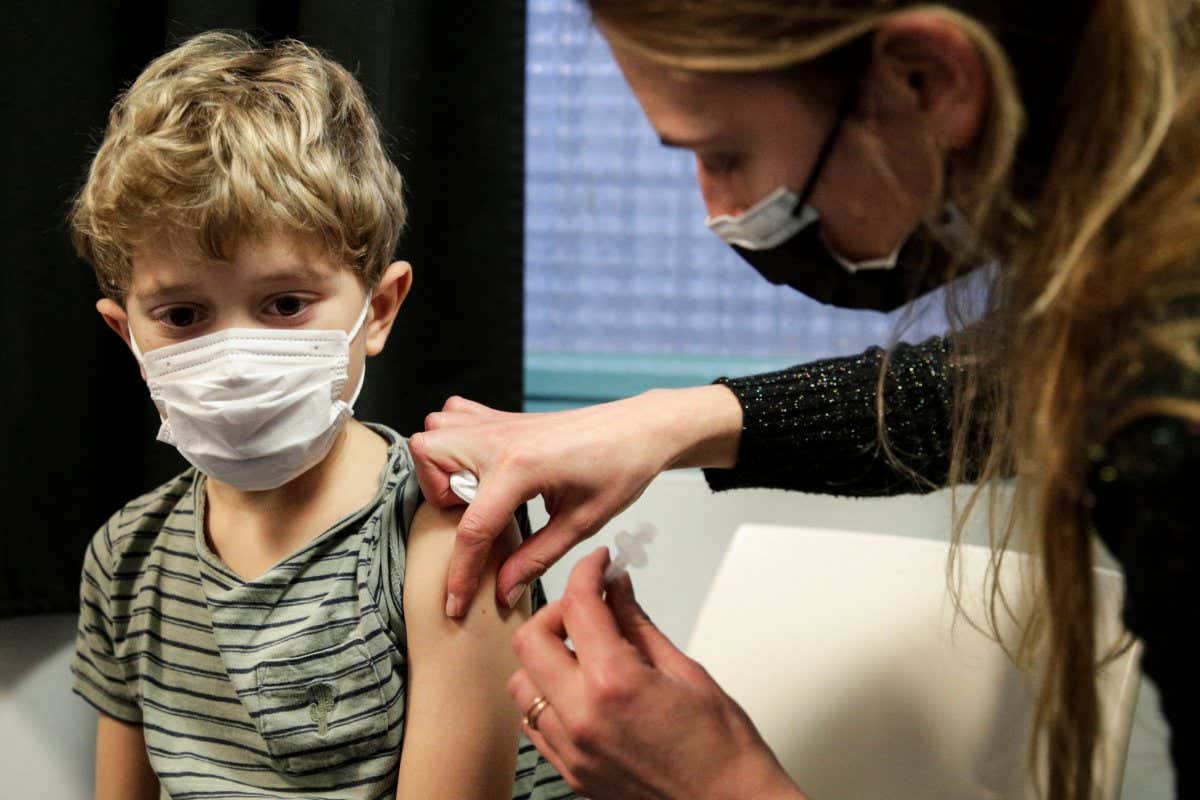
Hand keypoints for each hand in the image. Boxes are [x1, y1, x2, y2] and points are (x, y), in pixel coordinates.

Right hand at [409, 386, 741, 616]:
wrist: (642, 429)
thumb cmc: (622, 468)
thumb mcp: (582, 524)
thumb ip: (536, 558)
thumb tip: (504, 588)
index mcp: (521, 468)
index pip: (473, 528)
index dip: (460, 574)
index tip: (455, 601)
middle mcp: (501, 439)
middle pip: (429, 457)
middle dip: (436, 495)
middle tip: (469, 516)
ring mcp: (500, 423)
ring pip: (434, 432)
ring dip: (441, 465)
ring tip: (473, 491)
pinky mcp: (505, 417)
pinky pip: (455, 416)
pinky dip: (454, 439)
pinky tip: (478, 465)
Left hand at [506, 549, 805, 799]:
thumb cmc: (721, 749)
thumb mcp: (685, 670)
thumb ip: (638, 624)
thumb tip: (617, 590)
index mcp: (615, 684)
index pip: (578, 606)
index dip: (587, 572)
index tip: (598, 565)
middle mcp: (582, 718)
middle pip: (531, 639)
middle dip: (558, 612)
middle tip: (588, 608)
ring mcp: (571, 749)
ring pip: (521, 683)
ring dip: (545, 658)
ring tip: (582, 653)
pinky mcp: (571, 771)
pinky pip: (534, 723)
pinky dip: (546, 697)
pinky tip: (577, 690)